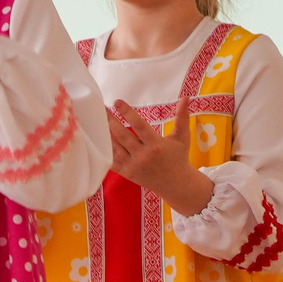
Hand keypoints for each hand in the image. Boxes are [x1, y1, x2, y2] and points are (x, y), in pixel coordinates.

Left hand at [108, 101, 214, 220]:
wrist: (175, 184)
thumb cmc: (179, 157)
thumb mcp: (182, 137)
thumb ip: (182, 117)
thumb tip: (186, 97)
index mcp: (156, 145)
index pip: (138, 125)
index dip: (127, 112)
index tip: (117, 101)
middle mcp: (143, 156)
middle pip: (122, 135)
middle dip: (110, 120)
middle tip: (101, 108)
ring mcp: (133, 166)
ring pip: (114, 148)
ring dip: (105, 134)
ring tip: (97, 121)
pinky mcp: (127, 173)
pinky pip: (112, 161)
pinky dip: (104, 151)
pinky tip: (97, 139)